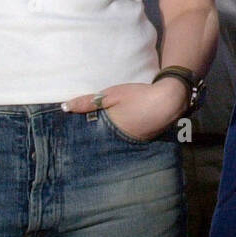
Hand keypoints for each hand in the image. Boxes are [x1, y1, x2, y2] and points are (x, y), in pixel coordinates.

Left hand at [62, 80, 187, 141]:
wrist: (170, 99)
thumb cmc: (139, 96)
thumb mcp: (112, 95)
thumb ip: (89, 102)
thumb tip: (65, 107)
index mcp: (110, 130)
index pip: (90, 136)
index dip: (82, 135)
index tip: (72, 135)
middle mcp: (121, 140)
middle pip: (103, 140)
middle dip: (95, 138)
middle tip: (84, 137)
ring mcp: (135, 141)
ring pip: (116, 140)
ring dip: (109, 137)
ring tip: (101, 134)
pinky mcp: (146, 139)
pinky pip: (129, 139)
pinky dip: (124, 135)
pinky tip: (124, 129)